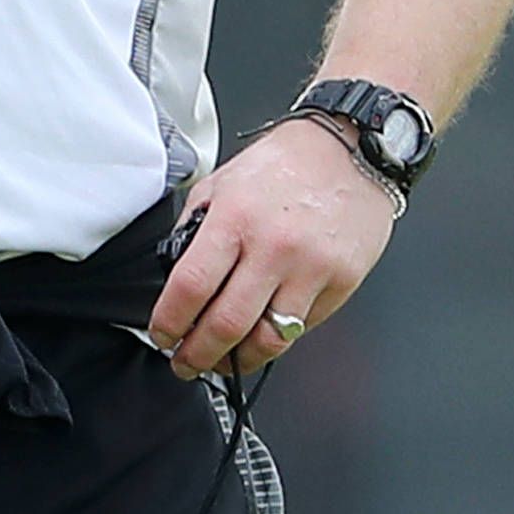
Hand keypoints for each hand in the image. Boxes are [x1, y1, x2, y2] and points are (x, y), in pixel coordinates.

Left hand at [145, 118, 397, 378]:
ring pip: (269, 339)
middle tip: (185, 364)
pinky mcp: (342, 282)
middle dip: (197, 356)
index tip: (162, 335)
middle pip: (226, 324)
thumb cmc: (285, 164)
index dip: (169, 322)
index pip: (190, 286)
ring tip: (223, 362)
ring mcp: (311, 269)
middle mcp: (273, 247)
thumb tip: (176, 277)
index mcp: (235, 218)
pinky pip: (303, 327)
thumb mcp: (222, 183)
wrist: (350, 149)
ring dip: (239, 361)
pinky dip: (278, 339)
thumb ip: (196, 229)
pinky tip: (262, 336)